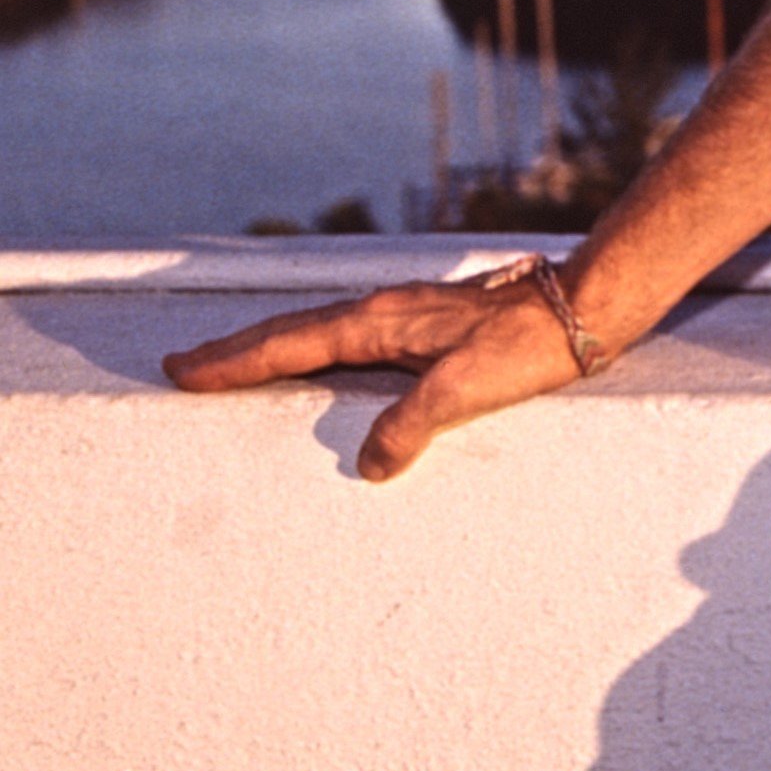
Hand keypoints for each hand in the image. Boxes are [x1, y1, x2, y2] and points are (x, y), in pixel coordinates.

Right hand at [163, 269, 594, 481]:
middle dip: (237, 350)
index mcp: (378, 323)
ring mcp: (406, 313)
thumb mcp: (465, 391)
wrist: (585, 306)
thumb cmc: (528, 345)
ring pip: (322, 330)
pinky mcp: (431, 321)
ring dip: (274, 346)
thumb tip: (372, 464)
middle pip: (293, 331)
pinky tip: (326, 359)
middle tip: (185, 364)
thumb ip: (412, 425)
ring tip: (237, 362)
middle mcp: (383, 311)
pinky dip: (318, 346)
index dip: (236, 361)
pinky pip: (352, 334)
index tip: (185, 369)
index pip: (290, 345)